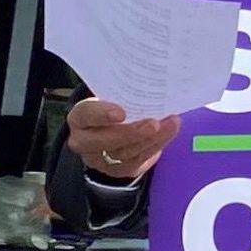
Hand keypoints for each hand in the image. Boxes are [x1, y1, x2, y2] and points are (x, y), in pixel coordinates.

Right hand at [65, 98, 179, 179]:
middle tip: (153, 124)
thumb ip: (125, 94)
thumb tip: (152, 81)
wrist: (114, 128)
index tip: (120, 113)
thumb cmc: (115, 106)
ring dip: (151, 139)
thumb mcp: (114, 97)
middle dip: (131, 133)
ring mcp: (99, 159)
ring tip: (171, 125)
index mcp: (79, 118)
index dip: (101, 114)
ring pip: (123, 154)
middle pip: (103, 141)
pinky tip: (168, 134)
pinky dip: (155, 147)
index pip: (85, 114)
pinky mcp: (118, 170)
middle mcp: (83, 141)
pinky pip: (137, 162)